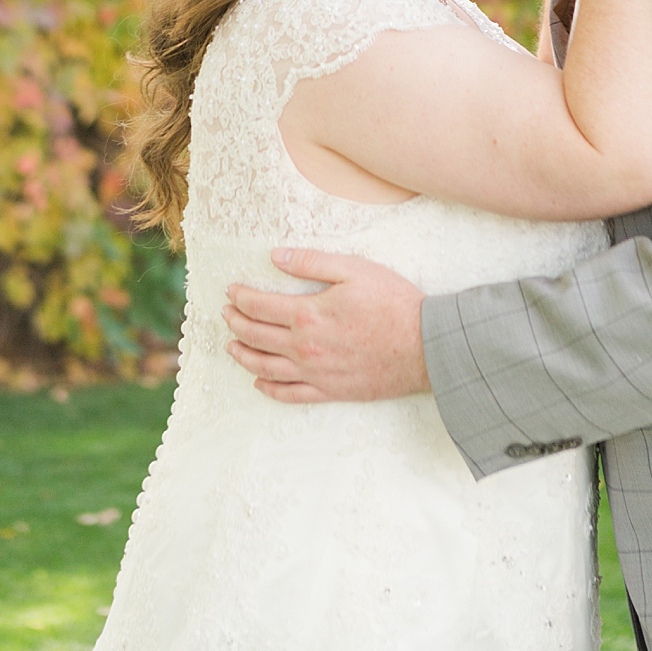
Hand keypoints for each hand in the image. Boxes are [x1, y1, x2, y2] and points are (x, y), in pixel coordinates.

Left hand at [224, 249, 428, 403]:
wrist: (426, 345)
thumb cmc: (395, 303)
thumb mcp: (356, 270)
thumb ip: (313, 262)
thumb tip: (276, 256)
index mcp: (307, 314)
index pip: (260, 305)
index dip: (241, 297)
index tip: (231, 291)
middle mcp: (303, 347)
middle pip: (255, 336)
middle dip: (235, 323)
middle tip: (226, 314)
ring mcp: (314, 372)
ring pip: (264, 367)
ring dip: (242, 355)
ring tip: (231, 347)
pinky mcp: (329, 391)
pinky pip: (288, 394)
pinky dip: (268, 388)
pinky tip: (259, 382)